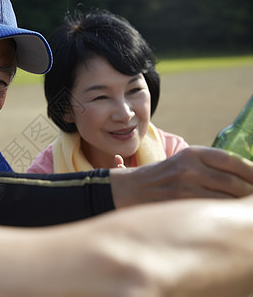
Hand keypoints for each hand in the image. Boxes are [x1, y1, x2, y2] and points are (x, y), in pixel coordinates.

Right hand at [109, 146, 252, 207]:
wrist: (130, 189)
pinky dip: (223, 215)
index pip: (233, 160)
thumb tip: (243, 179)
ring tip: (245, 211)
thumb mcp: (182, 162)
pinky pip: (211, 211)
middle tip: (252, 200)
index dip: (252, 171)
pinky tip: (226, 218)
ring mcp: (184, 187)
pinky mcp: (180, 204)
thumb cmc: (160, 177)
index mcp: (192, 153)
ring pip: (226, 199)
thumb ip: (208, 167)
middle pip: (234, 182)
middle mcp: (189, 167)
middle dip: (250, 193)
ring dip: (240, 207)